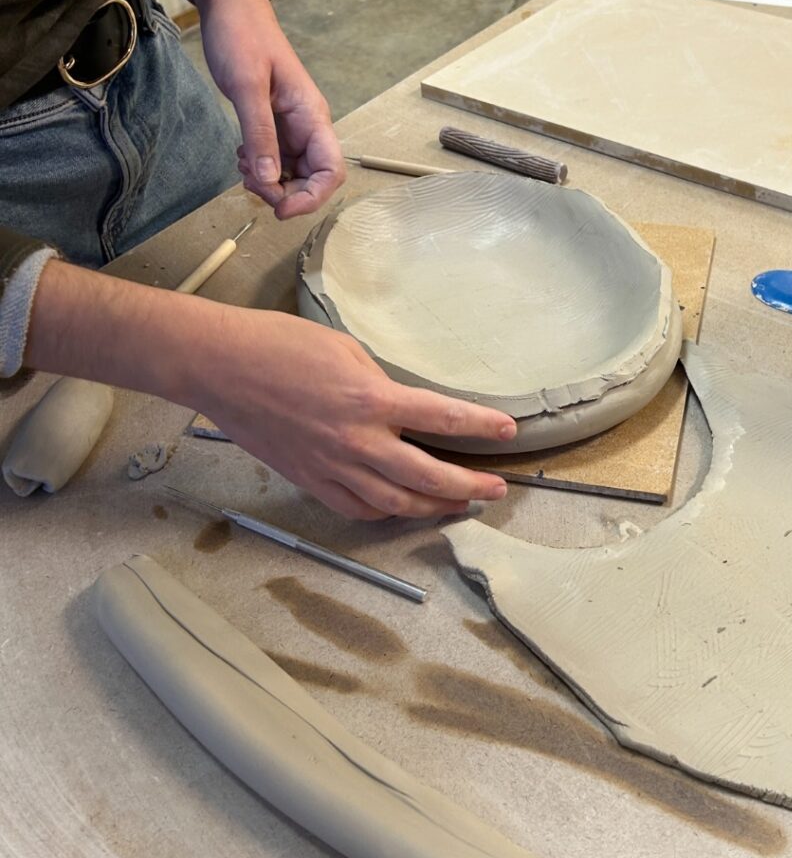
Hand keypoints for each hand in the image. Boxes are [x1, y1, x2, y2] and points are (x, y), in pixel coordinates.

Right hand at [24, 262, 514, 520]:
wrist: (219, 367)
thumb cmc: (278, 345)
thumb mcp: (344, 351)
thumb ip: (380, 386)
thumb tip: (401, 408)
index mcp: (371, 400)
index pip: (441, 418)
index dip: (480, 427)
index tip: (507, 432)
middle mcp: (357, 442)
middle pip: (427, 477)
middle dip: (468, 488)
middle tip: (495, 490)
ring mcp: (333, 468)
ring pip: (395, 504)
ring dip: (433, 508)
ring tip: (458, 505)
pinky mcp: (310, 481)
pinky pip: (356, 509)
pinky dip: (385, 513)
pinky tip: (401, 508)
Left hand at [193, 0, 344, 218]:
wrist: (231, 9)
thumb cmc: (243, 37)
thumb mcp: (247, 86)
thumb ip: (259, 134)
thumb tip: (268, 179)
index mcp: (312, 118)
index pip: (331, 172)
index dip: (311, 198)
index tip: (281, 208)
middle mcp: (308, 128)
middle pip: (312, 181)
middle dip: (285, 193)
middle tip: (254, 187)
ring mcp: (293, 131)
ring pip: (292, 176)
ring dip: (270, 184)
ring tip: (244, 168)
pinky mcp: (277, 129)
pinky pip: (276, 163)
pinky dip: (261, 170)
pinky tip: (244, 158)